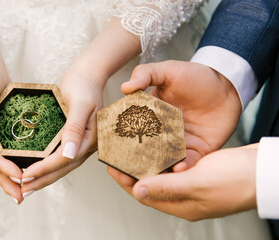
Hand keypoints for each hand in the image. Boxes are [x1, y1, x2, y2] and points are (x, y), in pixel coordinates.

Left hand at [21, 68, 102, 194]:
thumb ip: (74, 129)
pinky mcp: (74, 139)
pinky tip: (34, 167)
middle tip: (22, 190)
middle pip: (63, 168)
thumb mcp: (79, 104)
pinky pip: (60, 157)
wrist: (89, 75)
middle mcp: (86, 145)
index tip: (25, 176)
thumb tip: (68, 155)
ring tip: (25, 185)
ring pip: (61, 166)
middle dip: (42, 179)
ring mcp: (81, 143)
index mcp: (90, 139)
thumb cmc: (84, 85)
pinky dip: (47, 164)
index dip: (44, 169)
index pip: (65, 160)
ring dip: (44, 176)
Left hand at [108, 144, 257, 220]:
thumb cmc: (236, 179)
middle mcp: (185, 197)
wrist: (263, 170)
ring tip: (133, 149)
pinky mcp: (199, 173)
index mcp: (182, 205)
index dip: (126, 182)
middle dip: (133, 171)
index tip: (111, 167)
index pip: (146, 195)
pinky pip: (174, 166)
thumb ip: (167, 186)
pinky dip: (163, 158)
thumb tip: (138, 191)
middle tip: (118, 156)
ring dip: (147, 163)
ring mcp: (192, 185)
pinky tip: (157, 147)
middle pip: (151, 184)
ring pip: (162, 174)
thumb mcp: (197, 182)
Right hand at [121, 61, 241, 170]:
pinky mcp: (197, 151)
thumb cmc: (195, 76)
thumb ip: (145, 74)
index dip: (119, 146)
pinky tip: (179, 168)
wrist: (227, 84)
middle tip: (126, 176)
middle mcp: (161, 134)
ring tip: (151, 179)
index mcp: (149, 117)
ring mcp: (179, 144)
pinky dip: (183, 169)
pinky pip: (188, 164)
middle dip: (134, 167)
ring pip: (164, 163)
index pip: (131, 134)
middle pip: (144, 154)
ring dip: (157, 173)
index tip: (110, 157)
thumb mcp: (167, 70)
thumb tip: (124, 87)